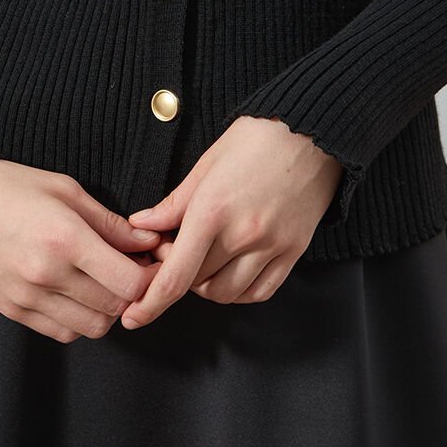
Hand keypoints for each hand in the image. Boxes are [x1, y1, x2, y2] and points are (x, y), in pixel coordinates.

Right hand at [0, 160, 162, 344]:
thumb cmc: (3, 185)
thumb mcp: (63, 188)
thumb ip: (109, 221)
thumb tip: (148, 241)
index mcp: (64, 238)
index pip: (129, 282)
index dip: (150, 274)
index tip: (152, 259)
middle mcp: (47, 275)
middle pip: (115, 307)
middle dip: (132, 290)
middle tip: (131, 266)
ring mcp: (28, 298)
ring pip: (92, 326)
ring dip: (107, 307)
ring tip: (102, 278)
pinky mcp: (13, 311)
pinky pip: (63, 332)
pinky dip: (79, 318)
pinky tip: (76, 290)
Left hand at [118, 116, 344, 328]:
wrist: (313, 130)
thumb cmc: (256, 138)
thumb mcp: (207, 163)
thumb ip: (174, 202)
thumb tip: (140, 224)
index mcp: (213, 210)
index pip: (175, 275)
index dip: (150, 303)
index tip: (132, 316)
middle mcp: (243, 235)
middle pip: (197, 284)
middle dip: (176, 276)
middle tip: (171, 253)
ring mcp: (272, 246)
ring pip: (227, 294)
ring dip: (206, 286)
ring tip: (201, 259)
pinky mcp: (294, 251)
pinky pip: (260, 292)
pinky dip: (239, 291)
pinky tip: (230, 272)